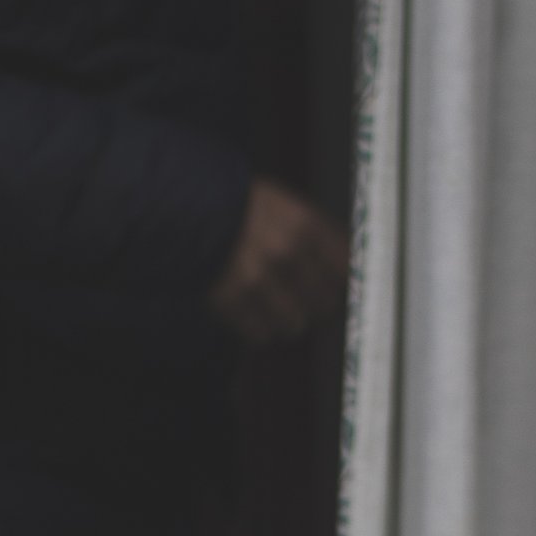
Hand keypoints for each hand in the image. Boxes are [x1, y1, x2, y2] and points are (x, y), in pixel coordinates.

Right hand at [206, 177, 348, 346]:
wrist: (188, 210)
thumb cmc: (239, 207)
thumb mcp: (281, 203)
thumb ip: (313, 231)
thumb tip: (346, 265)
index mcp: (302, 223)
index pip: (344, 266)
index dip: (343, 281)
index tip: (338, 287)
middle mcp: (286, 252)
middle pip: (324, 301)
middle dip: (317, 306)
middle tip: (308, 305)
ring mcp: (259, 278)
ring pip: (294, 323)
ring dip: (289, 323)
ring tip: (280, 316)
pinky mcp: (233, 299)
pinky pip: (261, 333)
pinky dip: (261, 331)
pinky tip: (255, 319)